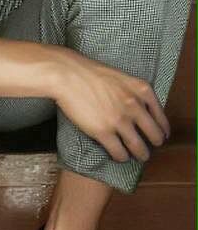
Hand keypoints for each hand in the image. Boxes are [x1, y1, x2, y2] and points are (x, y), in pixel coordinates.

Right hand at [52, 47, 169, 161]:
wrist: (67, 74)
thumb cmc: (90, 72)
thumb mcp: (120, 77)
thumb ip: (133, 92)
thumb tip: (140, 109)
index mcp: (141, 90)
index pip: (161, 117)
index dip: (162, 129)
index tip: (160, 135)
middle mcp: (135, 106)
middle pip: (154, 135)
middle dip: (153, 144)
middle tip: (148, 147)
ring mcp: (119, 120)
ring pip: (139, 148)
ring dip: (140, 155)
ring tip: (138, 156)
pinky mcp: (103, 132)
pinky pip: (119, 153)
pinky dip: (121, 157)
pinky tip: (119, 156)